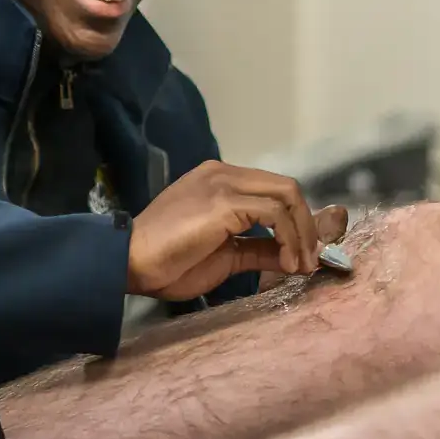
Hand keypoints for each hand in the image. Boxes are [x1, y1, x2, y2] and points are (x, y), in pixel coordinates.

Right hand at [125, 160, 346, 300]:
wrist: (129, 261)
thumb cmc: (168, 263)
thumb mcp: (226, 256)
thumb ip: (260, 249)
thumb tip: (295, 257)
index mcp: (219, 180)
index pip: (273, 190)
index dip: (297, 222)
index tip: (304, 255)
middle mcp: (222, 173)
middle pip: (287, 188)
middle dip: (307, 226)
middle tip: (309, 261)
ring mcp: (223, 183)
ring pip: (287, 196)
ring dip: (302, 234)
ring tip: (300, 265)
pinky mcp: (224, 201)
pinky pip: (275, 212)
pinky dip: (290, 238)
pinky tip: (287, 263)